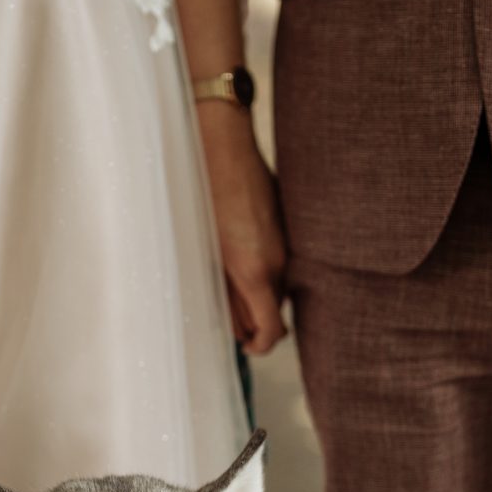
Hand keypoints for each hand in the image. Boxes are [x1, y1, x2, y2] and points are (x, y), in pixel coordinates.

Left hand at [198, 104, 287, 354]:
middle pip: (276, 310)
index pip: (272, 332)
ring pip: (279, 286)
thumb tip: (233, 325)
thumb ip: (222, 294)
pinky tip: (238, 250)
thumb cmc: (203, 195)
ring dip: (259, 291)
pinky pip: (282, 260)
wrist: (222, 145)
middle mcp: (279, 261)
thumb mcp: (204, 254)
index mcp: (255, 273)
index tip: (244, 345)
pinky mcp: (289, 225)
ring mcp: (288, 242)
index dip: (259, 346)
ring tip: (227, 277)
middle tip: (226, 310)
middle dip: (255, 317)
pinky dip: (265, 267)